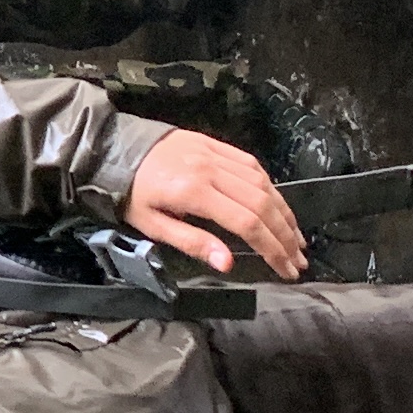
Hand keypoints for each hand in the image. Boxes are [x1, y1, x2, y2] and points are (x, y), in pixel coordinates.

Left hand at [124, 128, 307, 278]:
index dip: (271, 248)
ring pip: (262, 182)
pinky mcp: (214, 143)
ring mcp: (214, 153)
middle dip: (285, 235)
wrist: (114, 148)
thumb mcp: (152, 226)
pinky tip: (277, 204)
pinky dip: (269, 184)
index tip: (285, 269)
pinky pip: (250, 163)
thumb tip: (228, 264)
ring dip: (284, 211)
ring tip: (295, 237)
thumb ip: (192, 242)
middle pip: (262, 203)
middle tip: (298, 258)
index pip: (246, 223)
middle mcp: (211, 170)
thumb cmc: (131, 193)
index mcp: (194, 192)